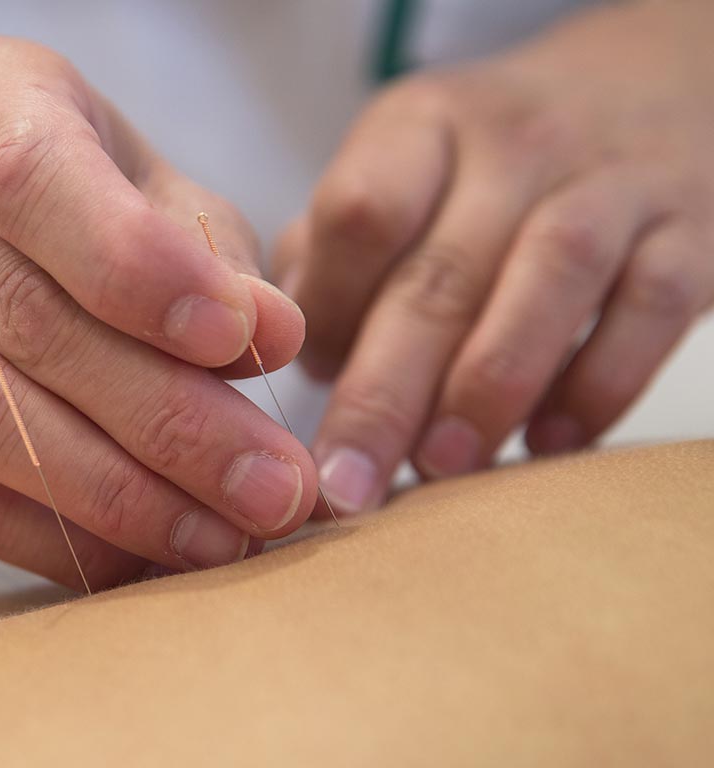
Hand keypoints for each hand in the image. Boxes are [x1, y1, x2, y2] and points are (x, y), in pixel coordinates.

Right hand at [0, 35, 314, 588]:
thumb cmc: (86, 207)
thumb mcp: (162, 201)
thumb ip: (217, 265)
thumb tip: (277, 338)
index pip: (40, 183)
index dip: (142, 271)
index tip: (245, 345)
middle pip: (26, 324)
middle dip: (171, 426)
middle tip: (273, 492)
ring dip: (120, 500)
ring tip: (221, 542)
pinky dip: (53, 541)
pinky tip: (138, 559)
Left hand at [276, 0, 713, 512]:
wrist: (645, 93)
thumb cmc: (487, 169)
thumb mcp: (401, 174)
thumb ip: (332, 256)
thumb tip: (284, 355)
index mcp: (423, 128)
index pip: (361, 211)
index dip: (327, 309)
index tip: (305, 382)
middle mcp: (515, 146)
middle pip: (440, 273)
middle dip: (386, 393)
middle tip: (349, 484)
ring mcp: (611, 182)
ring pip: (550, 278)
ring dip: (489, 387)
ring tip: (444, 466)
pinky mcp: (688, 233)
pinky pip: (652, 308)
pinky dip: (601, 385)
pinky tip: (551, 442)